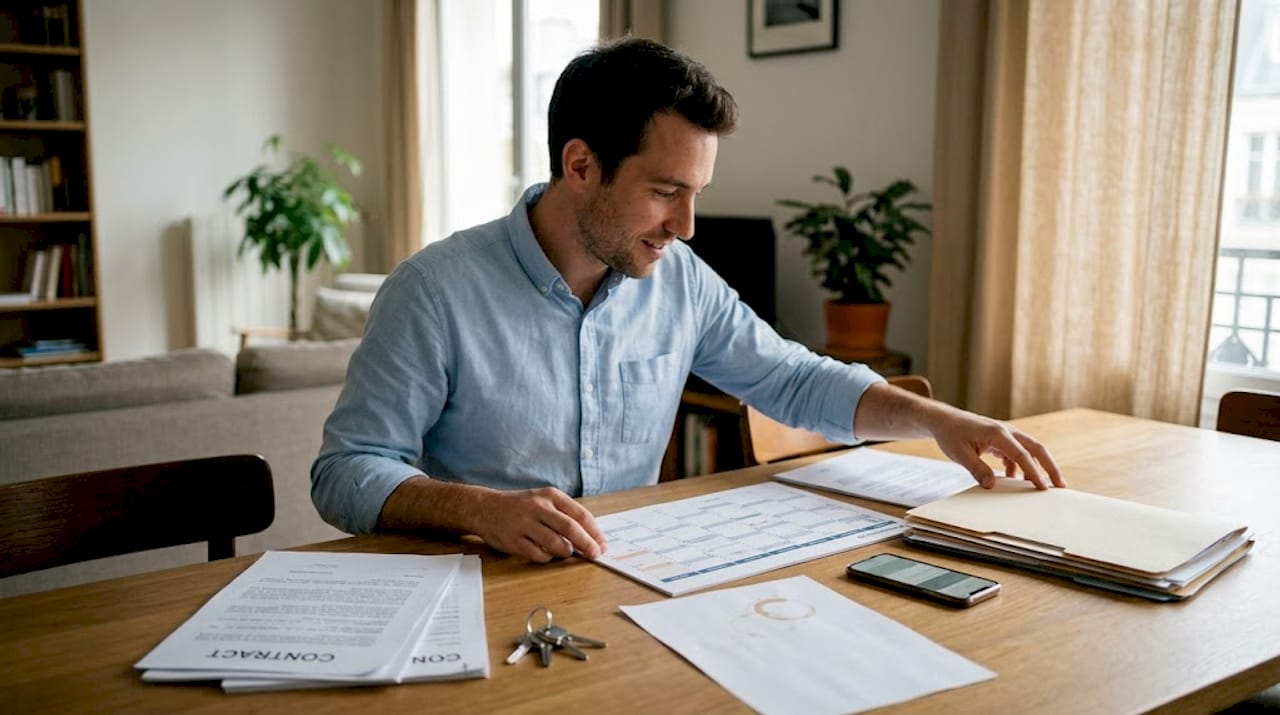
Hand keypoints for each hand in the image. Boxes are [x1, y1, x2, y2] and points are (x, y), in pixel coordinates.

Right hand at [472, 487, 607, 562]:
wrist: (485, 508)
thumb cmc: (521, 506)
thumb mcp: (543, 500)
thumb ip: (564, 515)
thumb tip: (590, 537)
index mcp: (550, 496)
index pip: (580, 514)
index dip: (595, 532)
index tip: (602, 544)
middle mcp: (538, 507)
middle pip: (571, 529)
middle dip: (588, 544)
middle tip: (595, 555)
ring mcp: (525, 524)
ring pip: (556, 544)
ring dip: (566, 552)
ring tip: (567, 552)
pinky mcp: (514, 540)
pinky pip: (539, 555)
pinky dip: (547, 558)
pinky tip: (547, 554)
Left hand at [930, 409, 1065, 489]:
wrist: (944, 420)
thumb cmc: (950, 435)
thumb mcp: (959, 454)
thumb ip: (977, 469)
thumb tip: (991, 485)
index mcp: (998, 433)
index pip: (1022, 455)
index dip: (1034, 472)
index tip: (1043, 488)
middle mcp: (1006, 431)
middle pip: (1036, 449)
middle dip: (1050, 467)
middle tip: (1061, 486)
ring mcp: (1005, 434)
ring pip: (1028, 451)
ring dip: (1037, 467)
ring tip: (1042, 486)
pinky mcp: (1001, 440)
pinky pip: (1016, 454)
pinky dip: (1019, 466)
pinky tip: (1014, 479)